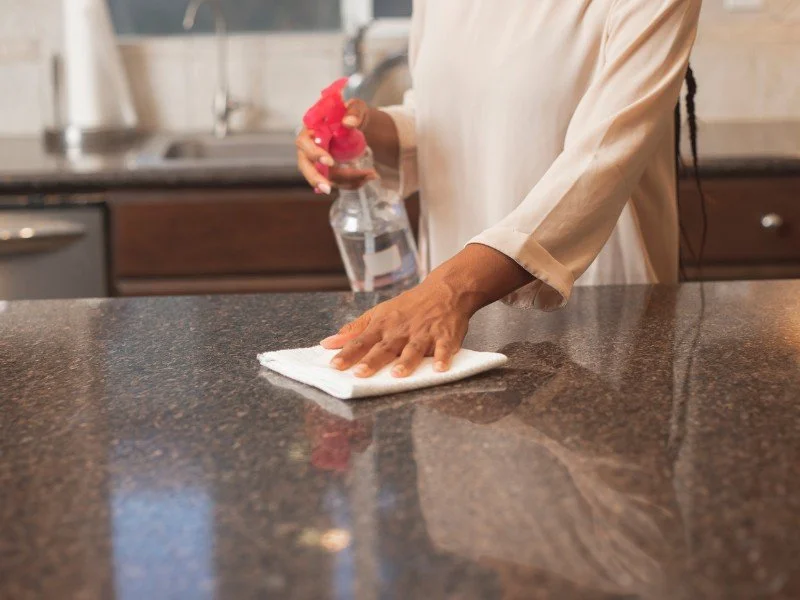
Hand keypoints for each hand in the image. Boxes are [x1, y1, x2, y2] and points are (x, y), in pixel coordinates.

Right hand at [295, 98, 376, 192]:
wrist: (359, 126)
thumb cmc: (352, 114)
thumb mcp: (356, 108)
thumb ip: (354, 111)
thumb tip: (349, 122)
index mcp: (311, 129)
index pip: (304, 142)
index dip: (314, 154)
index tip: (330, 162)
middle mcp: (309, 147)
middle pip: (306, 166)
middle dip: (316, 179)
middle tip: (329, 188)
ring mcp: (317, 162)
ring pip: (323, 177)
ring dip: (345, 181)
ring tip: (368, 175)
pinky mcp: (327, 171)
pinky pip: (336, 182)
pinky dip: (351, 183)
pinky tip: (367, 177)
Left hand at [321, 279, 473, 377]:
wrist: (443, 290)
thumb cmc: (408, 306)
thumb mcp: (378, 313)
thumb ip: (354, 330)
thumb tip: (327, 343)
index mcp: (383, 326)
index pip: (361, 341)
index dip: (347, 354)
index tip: (334, 366)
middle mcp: (401, 331)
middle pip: (385, 348)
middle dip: (372, 360)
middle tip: (359, 373)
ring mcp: (423, 334)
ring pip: (413, 349)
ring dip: (406, 361)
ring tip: (397, 374)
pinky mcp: (445, 336)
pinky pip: (444, 348)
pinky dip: (443, 357)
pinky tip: (440, 369)